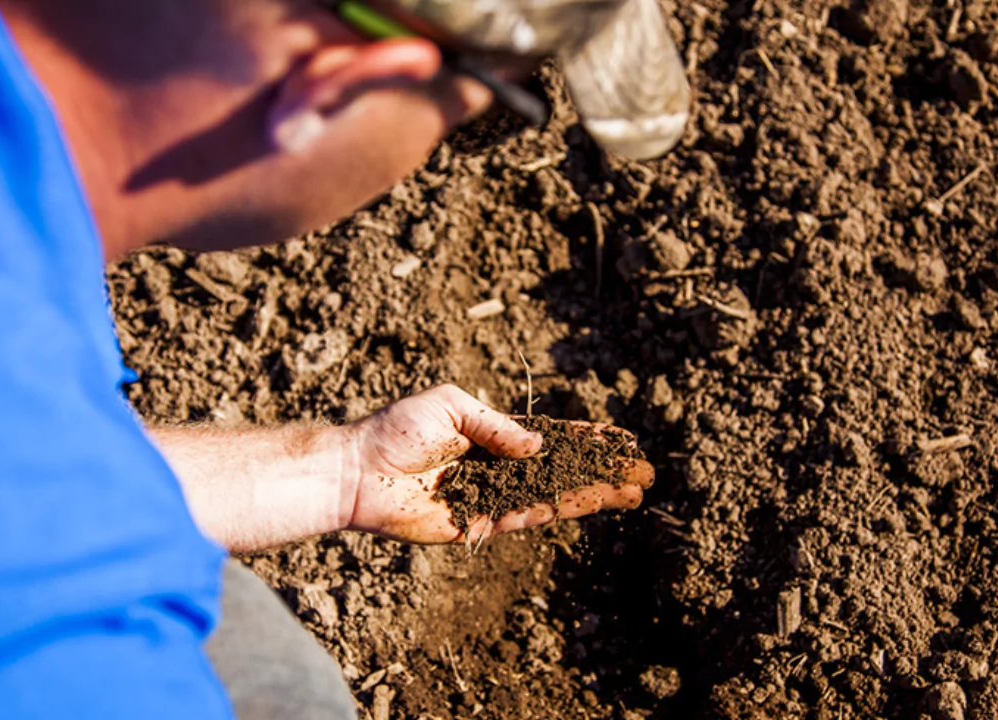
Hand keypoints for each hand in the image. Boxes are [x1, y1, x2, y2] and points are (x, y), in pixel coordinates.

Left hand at [340, 384, 654, 543]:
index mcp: (491, 436)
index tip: (622, 440)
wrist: (356, 470)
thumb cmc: (397, 430)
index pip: (551, 439)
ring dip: (589, 496)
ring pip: (549, 497)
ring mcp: (489, 497)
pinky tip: (582, 505)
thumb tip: (540, 445)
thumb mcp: (451, 406)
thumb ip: (496, 426)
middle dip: (601, 472)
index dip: (587, 441)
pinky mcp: (474, 524)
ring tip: (627, 494)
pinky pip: (518, 518)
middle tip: (641, 475)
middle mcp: (497, 468)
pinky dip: (550, 510)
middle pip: (561, 472)